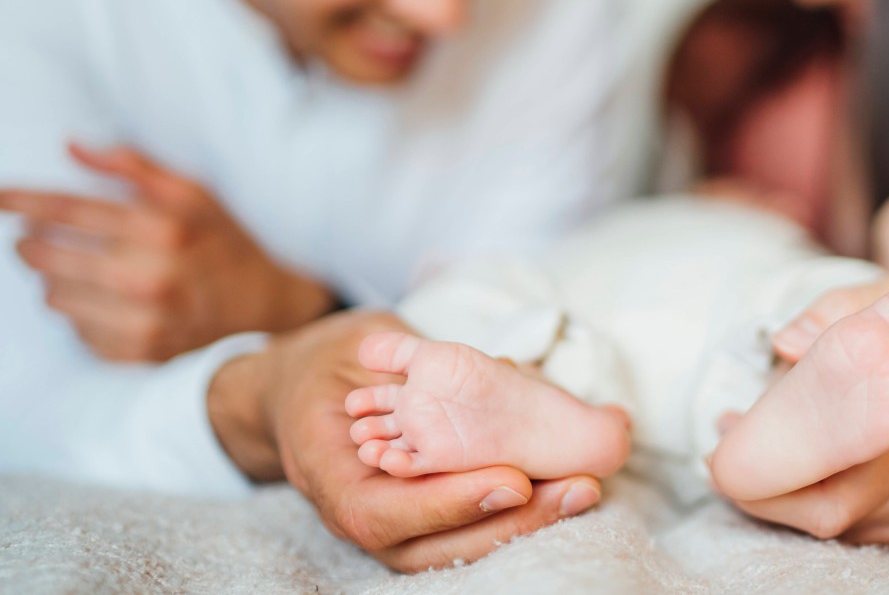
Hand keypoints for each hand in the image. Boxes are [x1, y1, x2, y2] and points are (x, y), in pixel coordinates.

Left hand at [0, 143, 332, 361]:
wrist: (266, 308)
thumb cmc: (225, 245)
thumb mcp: (195, 194)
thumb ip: (134, 166)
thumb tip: (71, 147)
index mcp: (163, 229)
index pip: (70, 209)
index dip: (24, 200)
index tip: (0, 197)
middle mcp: (149, 276)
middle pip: (49, 255)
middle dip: (30, 243)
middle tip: (30, 239)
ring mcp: (143, 320)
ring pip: (54, 296)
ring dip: (52, 280)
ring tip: (70, 271)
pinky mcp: (139, 352)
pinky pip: (77, 332)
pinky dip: (79, 315)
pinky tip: (99, 303)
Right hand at [210, 312, 612, 571]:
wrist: (299, 393)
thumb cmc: (325, 367)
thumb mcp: (350, 348)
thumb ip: (396, 359)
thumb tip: (434, 353)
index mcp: (333, 478)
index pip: (391, 515)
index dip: (453, 503)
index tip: (512, 481)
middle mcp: (364, 516)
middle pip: (441, 546)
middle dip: (515, 522)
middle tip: (577, 488)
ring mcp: (396, 524)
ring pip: (463, 546)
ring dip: (529, 522)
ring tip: (583, 490)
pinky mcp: (424, 519)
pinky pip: (471, 528)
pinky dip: (519, 514)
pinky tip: (566, 490)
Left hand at [728, 280, 888, 549]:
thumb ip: (841, 315)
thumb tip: (782, 344)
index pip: (830, 489)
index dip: (767, 477)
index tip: (724, 445)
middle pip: (836, 517)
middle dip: (774, 487)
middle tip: (733, 448)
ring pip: (858, 527)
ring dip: (808, 493)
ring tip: (772, 447)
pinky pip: (887, 531)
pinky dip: (851, 503)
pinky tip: (830, 467)